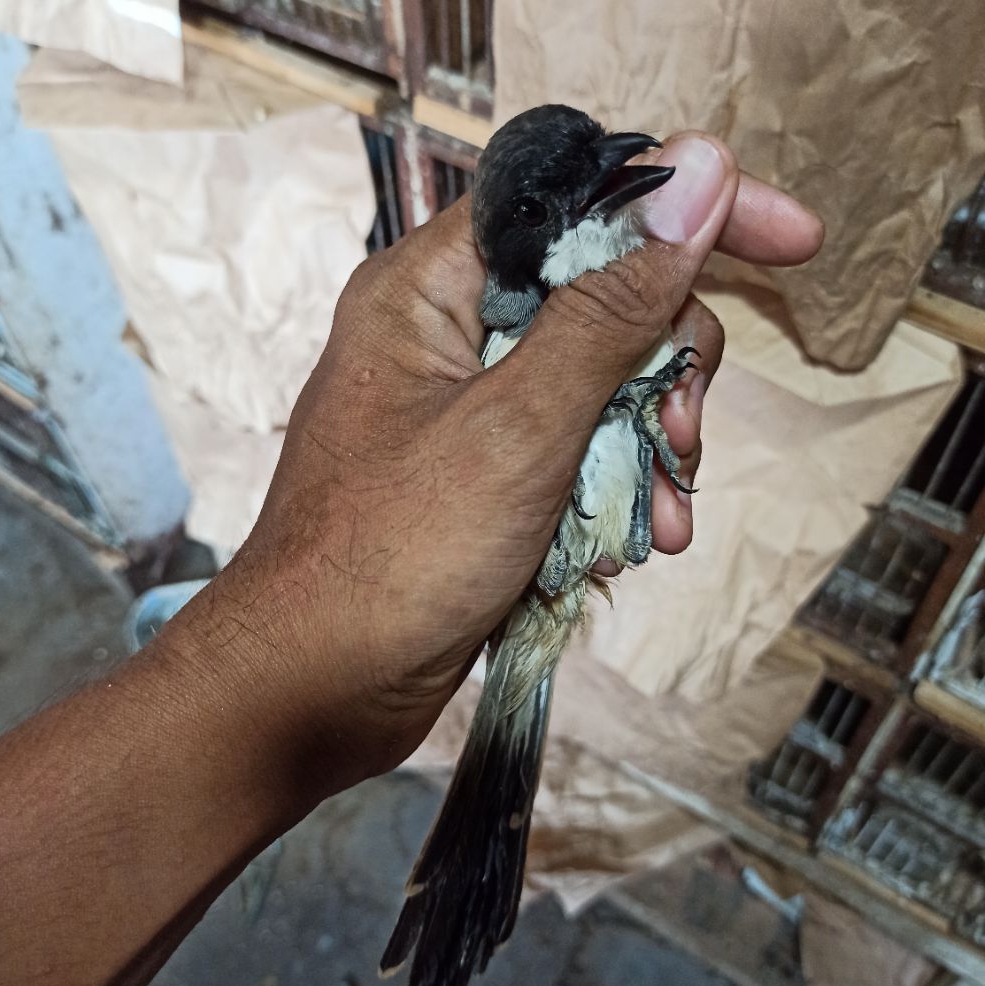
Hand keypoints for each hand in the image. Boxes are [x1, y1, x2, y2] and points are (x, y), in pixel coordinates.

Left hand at [167, 132, 822, 798]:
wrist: (315, 688)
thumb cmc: (390, 558)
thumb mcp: (517, 428)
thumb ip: (609, 310)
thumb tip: (699, 179)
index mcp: (430, 290)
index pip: (576, 203)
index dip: (683, 211)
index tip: (788, 240)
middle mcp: (448, 337)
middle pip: (603, 301)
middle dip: (666, 371)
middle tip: (685, 439)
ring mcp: (469, 412)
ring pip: (601, 388)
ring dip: (648, 451)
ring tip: (660, 524)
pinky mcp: (486, 478)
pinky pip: (576, 456)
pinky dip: (612, 496)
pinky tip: (620, 552)